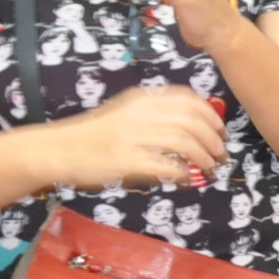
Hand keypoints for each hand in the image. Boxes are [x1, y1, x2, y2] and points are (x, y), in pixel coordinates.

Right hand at [35, 86, 226, 186]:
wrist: (57, 149)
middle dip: (213, 139)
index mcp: (142, 98)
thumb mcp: (124, 111)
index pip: (189, 99)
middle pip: (192, 121)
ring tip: (209, 168)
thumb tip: (193, 126)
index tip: (220, 130)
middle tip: (220, 154)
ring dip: (203, 157)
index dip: (211, 116)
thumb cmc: (93, 133)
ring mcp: (133, 137)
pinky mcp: (126, 160)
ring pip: (185, 142)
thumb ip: (155, 113)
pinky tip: (185, 179)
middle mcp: (140, 113)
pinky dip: (182, 173)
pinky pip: (166, 165)